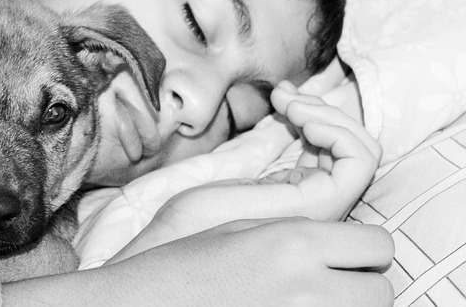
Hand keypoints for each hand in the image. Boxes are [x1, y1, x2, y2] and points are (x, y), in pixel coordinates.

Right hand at [105, 218, 392, 306]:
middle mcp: (306, 289)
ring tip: (313, 297)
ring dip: (350, 306)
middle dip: (363, 282)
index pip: (378, 244)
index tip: (348, 250)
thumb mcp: (238, 227)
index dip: (364, 246)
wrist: (144, 306)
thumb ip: (298, 230)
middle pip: (382, 290)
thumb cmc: (183, 264)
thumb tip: (340, 243)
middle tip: (332, 279)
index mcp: (293, 243)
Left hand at [111, 81, 381, 254]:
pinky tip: (303, 125)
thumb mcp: (247, 154)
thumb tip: (288, 95)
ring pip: (363, 149)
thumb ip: (275, 133)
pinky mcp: (321, 203)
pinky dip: (339, 132)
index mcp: (303, 185)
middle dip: (323, 107)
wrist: (184, 227)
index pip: (341, 144)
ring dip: (330, 115)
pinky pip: (359, 162)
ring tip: (291, 106)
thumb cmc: (206, 195)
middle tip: (285, 96)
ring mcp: (323, 201)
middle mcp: (318, 195)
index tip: (283, 96)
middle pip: (355, 143)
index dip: (319, 112)